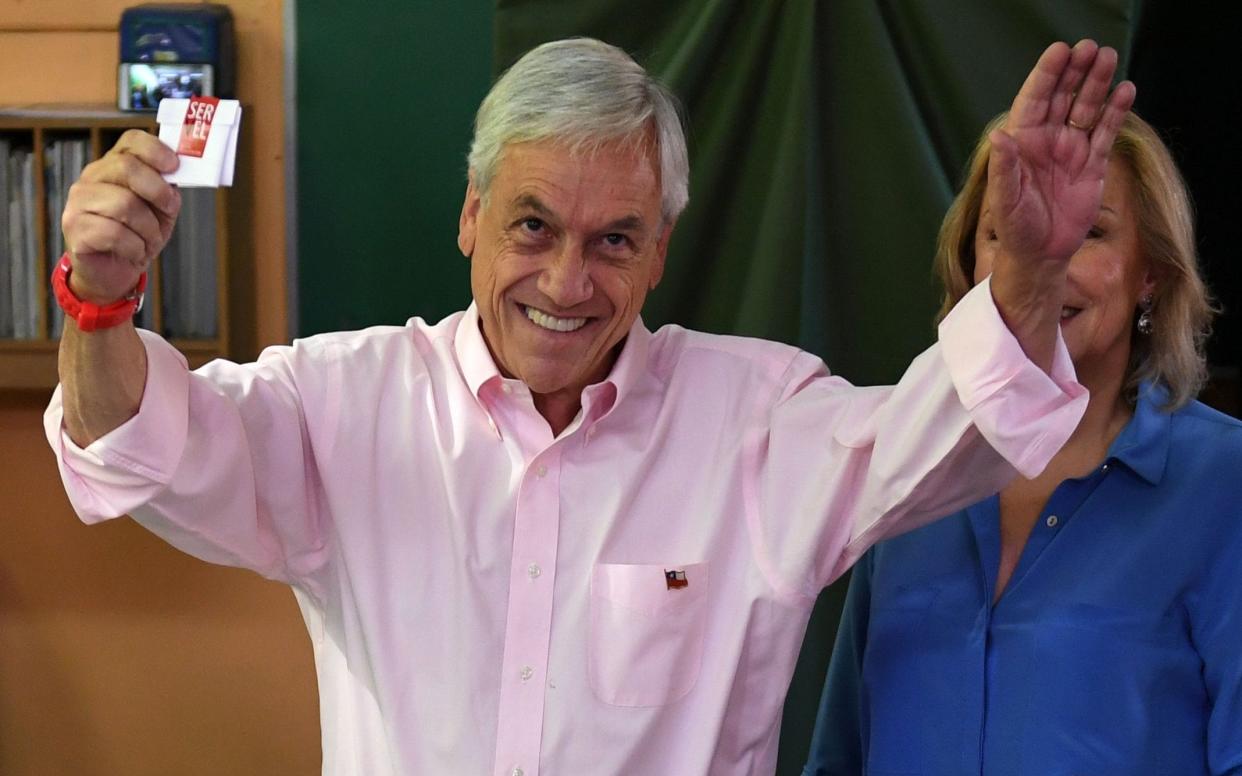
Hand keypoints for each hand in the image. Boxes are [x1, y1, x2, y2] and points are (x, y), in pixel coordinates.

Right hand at [61, 130, 181, 303]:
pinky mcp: (75, 227)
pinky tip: (133, 251)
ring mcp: (79, 201)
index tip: (175, 167)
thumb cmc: (138, 235)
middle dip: (158, 192)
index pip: (132, 141)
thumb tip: (176, 178)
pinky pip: (114, 233)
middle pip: (127, 167)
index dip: (156, 150)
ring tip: (148, 240)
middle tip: (168, 211)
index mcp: (115, 165)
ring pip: (124, 204)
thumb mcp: (161, 211)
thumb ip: (167, 191)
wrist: (115, 270)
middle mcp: (92, 177)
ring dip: (148, 228)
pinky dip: (134, 246)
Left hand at [989, 39, 1135, 267]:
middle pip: (1062, 96)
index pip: (1033, 99)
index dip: (1045, 75)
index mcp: (1022, 142)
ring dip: (1097, 84)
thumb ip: (1004, 168)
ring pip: (1086, 108)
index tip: (1059, 51)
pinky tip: (1125, 90)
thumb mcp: (1005, 200)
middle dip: (1075, 72)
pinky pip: (1106, 131)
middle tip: (1089, 47)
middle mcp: (1047, 140)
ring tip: (1108, 58)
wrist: (1041, 255)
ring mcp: (1071, 149)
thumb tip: (998, 136)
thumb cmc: (1016, 228)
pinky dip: (1116, 111)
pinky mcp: (1093, 163)